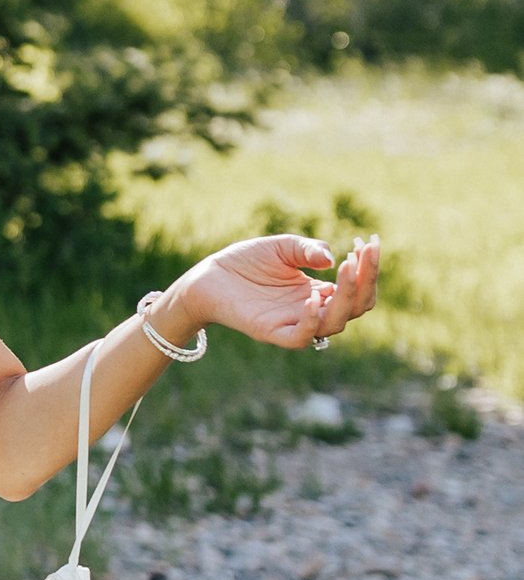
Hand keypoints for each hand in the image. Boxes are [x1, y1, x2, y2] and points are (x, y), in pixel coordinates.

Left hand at [166, 232, 381, 351]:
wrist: (208, 276)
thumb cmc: (246, 262)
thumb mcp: (283, 247)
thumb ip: (308, 250)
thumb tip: (331, 259)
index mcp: (320, 292)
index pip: (357, 290)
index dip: (368, 269)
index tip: (371, 242)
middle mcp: (312, 311)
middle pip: (355, 308)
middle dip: (365, 280)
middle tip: (361, 252)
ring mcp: (293, 323)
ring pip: (334, 323)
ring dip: (346, 296)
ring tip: (345, 266)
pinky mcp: (272, 332)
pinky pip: (300, 337)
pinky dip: (311, 321)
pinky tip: (313, 296)